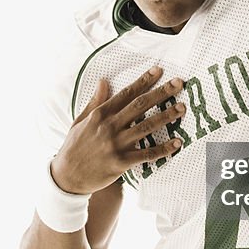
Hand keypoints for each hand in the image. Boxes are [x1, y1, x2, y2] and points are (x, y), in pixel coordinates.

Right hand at [51, 68, 186, 195]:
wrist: (67, 177)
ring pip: (147, 127)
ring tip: (181, 108)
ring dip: (166, 116)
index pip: (126, 93)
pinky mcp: (121, 162)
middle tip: (178, 84)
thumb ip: (95, 101)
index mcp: (100, 114)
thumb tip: (103, 80)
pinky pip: (146, 154)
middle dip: (161, 93)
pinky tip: (176, 143)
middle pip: (141, 105)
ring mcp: (116, 145)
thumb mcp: (80, 120)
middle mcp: (110, 127)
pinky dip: (163, 149)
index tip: (158, 71)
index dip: (144, 81)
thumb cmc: (74, 146)